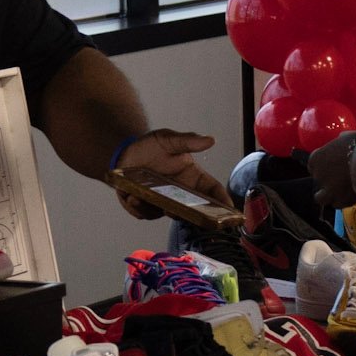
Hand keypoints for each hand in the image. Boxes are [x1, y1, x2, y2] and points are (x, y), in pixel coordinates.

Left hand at [111, 129, 231, 219]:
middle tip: (183, 213)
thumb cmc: (151, 146)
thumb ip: (188, 141)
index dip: (223, 202)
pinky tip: (131, 197)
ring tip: (141, 197)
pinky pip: (145, 214)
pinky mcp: (146, 206)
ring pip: (166, 215)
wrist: (125, 153)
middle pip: (194, 211)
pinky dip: (138, 208)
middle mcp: (180, 194)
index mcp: (192, 178)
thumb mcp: (169, 139)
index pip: (212, 191)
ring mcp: (164, 202)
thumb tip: (210, 140)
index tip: (230, 210)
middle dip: (191, 216)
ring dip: (156, 209)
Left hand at [308, 130, 355, 208]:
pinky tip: (353, 196)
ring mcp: (328, 189)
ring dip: (331, 196)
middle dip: (324, 185)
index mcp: (316, 157)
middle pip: (317, 182)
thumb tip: (342, 138)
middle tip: (334, 183)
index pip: (313, 165)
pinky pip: (340, 204)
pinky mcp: (341, 199)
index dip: (323, 166)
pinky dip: (345, 201)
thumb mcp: (347, 136)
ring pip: (323, 199)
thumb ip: (341, 140)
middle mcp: (318, 175)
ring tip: (341, 194)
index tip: (332, 165)